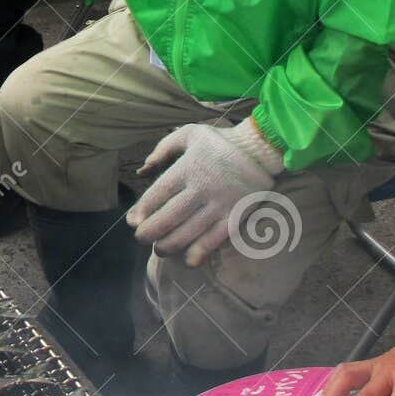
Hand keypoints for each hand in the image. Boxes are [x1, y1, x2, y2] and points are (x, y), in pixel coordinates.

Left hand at [127, 118, 284, 266]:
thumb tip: (143, 169)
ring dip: (170, 245)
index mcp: (188, 167)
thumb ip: (163, 149)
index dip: (143, 210)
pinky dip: (201, 251)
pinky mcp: (236, 215)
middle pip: (170, 216)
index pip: (159, 193)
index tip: (133, 222)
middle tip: (141, 238)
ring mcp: (220, 203)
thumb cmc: (221, 142)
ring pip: (189, 231)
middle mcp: (202, 187)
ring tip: (159, 250)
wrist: (261, 149)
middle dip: (151, 232)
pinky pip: (216, 238)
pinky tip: (188, 261)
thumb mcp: (190, 134)